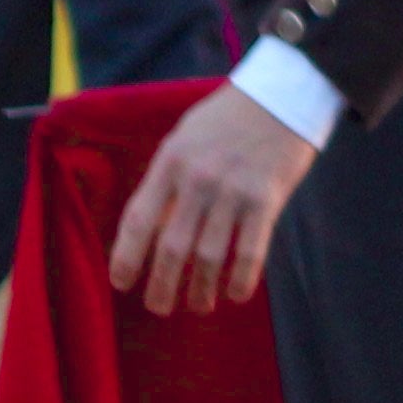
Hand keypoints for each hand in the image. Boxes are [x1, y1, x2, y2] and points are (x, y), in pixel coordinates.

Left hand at [107, 82, 319, 316]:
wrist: (281, 95)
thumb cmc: (228, 118)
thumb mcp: (185, 137)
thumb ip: (168, 178)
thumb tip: (153, 225)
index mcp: (170, 162)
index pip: (138, 219)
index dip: (126, 257)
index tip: (121, 283)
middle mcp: (197, 179)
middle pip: (172, 247)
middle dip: (162, 285)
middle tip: (159, 307)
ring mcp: (233, 191)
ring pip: (209, 256)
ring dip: (201, 289)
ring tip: (197, 306)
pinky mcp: (266, 200)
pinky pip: (250, 252)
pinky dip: (241, 279)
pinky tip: (235, 294)